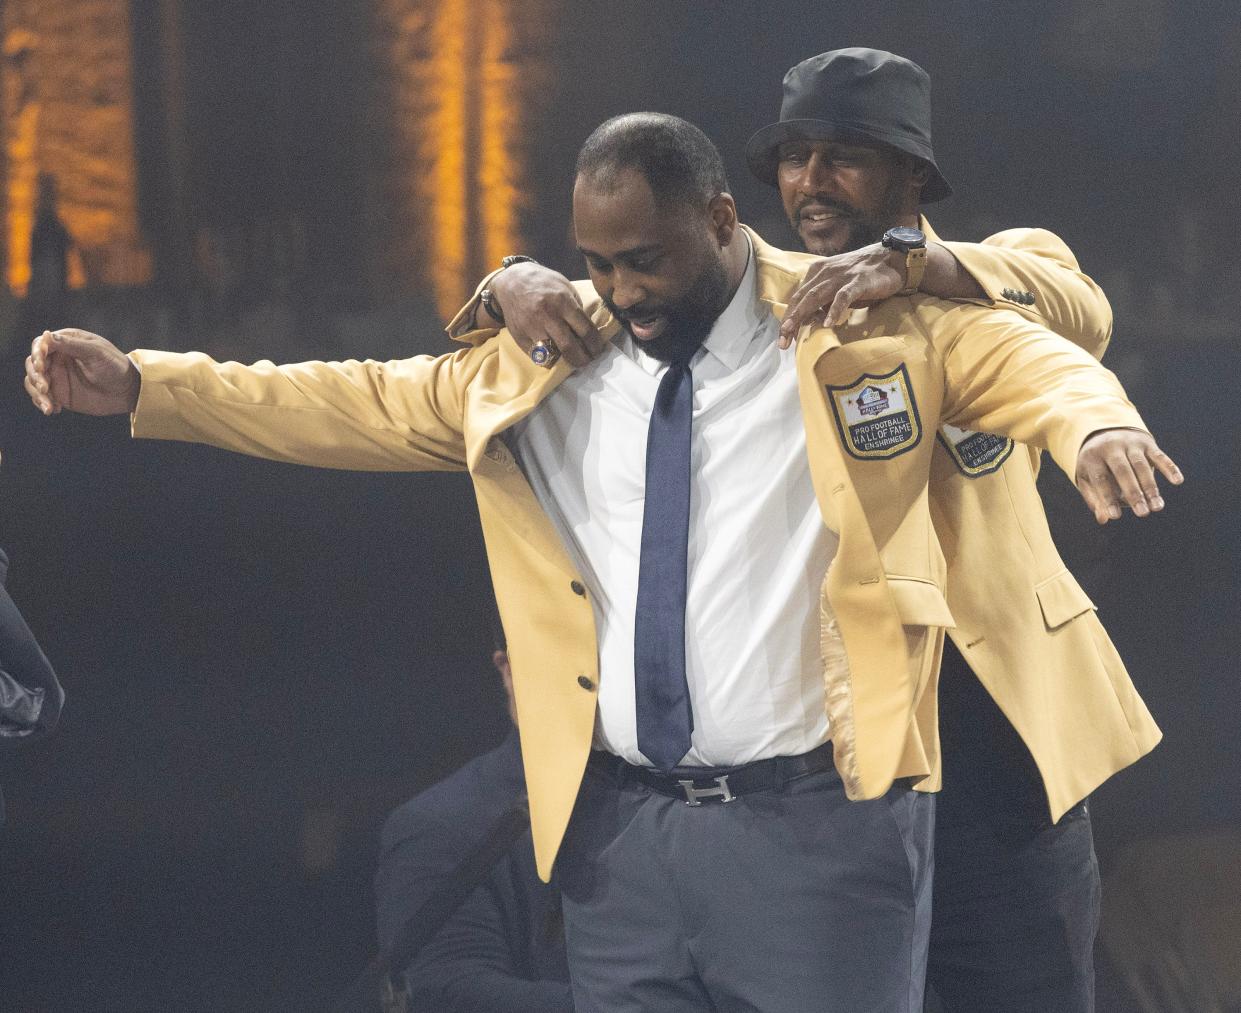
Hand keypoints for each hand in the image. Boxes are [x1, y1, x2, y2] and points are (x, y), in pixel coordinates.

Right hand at [25, 329, 140, 415]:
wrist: (128, 391)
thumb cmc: (116, 366)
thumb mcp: (96, 353)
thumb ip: (72, 344)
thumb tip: (47, 335)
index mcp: (66, 342)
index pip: (41, 345)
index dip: (37, 354)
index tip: (42, 365)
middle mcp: (57, 358)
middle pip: (33, 363)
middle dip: (36, 375)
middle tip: (45, 387)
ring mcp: (57, 376)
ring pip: (33, 381)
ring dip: (36, 393)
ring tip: (49, 405)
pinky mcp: (59, 392)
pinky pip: (41, 396)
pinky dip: (42, 402)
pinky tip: (54, 410)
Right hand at [489, 263, 607, 367]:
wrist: (512, 281)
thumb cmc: (544, 283)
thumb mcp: (566, 287)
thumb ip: (576, 308)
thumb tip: (586, 331)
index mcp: (562, 302)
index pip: (585, 330)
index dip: (595, 345)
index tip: (598, 350)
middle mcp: (547, 316)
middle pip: (569, 347)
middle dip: (582, 359)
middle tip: (587, 361)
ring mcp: (531, 328)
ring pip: (552, 354)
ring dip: (565, 361)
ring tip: (571, 360)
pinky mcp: (520, 337)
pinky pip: (537, 356)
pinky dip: (547, 358)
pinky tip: (554, 355)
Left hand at [779, 244, 904, 347]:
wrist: (892, 259)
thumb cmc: (863, 278)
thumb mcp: (838, 289)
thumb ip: (824, 301)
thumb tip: (811, 321)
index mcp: (818, 272)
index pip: (798, 297)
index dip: (788, 317)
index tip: (782, 337)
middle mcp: (825, 272)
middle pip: (802, 298)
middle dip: (790, 321)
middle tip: (782, 341)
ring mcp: (841, 276)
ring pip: (816, 296)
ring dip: (802, 315)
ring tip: (792, 331)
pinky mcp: (858, 281)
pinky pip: (843, 297)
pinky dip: (834, 310)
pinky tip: (828, 323)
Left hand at [1074, 428, 1182, 523]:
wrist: (1107, 432)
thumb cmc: (1096, 464)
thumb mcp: (1087, 478)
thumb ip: (1094, 499)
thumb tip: (1103, 519)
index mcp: (1092, 457)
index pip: (1100, 479)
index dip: (1107, 498)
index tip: (1115, 516)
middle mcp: (1111, 447)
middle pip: (1123, 471)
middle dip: (1133, 493)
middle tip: (1142, 513)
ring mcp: (1130, 444)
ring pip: (1142, 466)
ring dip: (1151, 487)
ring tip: (1157, 507)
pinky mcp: (1147, 443)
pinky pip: (1159, 455)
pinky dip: (1169, 467)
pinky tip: (1178, 481)